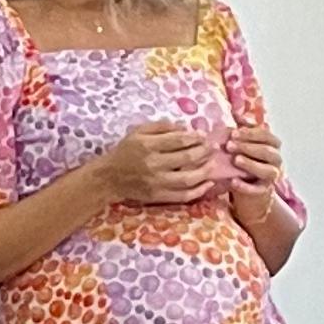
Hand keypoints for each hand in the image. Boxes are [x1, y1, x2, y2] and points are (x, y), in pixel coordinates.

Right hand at [96, 121, 221, 207]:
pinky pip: (183, 196)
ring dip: (205, 170)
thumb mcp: (139, 132)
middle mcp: (153, 164)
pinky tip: (208, 183)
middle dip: (203, 152)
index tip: (203, 136)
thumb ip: (161, 127)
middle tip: (212, 148)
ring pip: (188, 178)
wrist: (110, 177)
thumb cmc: (126, 151)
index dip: (195, 137)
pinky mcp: (158, 197)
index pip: (178, 140)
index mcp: (148, 145)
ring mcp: (157, 183)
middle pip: (186, 158)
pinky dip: (199, 190)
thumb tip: (185, 128)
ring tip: (212, 164)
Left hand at [224, 122, 286, 199]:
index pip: (266, 136)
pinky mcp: (265, 191)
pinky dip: (246, 186)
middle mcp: (277, 159)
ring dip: (251, 164)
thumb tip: (236, 114)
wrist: (248, 188)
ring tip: (236, 160)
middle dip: (248, 147)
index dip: (250, 133)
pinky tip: (233, 182)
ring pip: (267, 170)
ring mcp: (273, 176)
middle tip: (229, 145)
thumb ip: (244, 129)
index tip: (233, 132)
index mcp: (273, 145)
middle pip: (267, 152)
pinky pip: (258, 190)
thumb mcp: (245, 143)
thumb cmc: (246, 159)